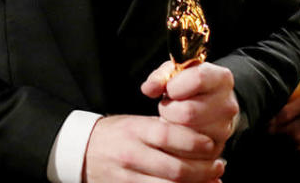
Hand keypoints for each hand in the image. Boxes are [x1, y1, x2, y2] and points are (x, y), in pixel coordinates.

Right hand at [83, 115, 223, 182]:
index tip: (212, 144)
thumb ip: (163, 130)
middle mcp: (131, 154)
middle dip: (202, 170)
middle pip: (174, 168)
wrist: (80, 152)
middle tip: (219, 165)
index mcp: (134, 130)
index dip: (194, 142)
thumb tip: (199, 140)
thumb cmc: (115, 135)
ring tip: (212, 179)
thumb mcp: (135, 123)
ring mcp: (127, 177)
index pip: (169, 135)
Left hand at [142, 61, 238, 158]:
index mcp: (222, 79)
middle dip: (169, 109)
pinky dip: (174, 144)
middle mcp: (227, 105)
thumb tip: (149, 89)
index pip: (198, 79)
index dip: (175, 85)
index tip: (170, 88)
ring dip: (171, 127)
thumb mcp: (176, 72)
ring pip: (186, 135)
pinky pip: (185, 152)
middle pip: (189, 112)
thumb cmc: (188, 85)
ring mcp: (223, 129)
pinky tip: (176, 131)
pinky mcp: (214, 150)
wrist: (209, 104)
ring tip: (174, 117)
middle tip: (169, 105)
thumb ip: (160, 77)